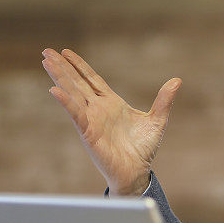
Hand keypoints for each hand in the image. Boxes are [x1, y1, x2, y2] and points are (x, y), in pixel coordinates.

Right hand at [41, 48, 181, 195]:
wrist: (137, 172)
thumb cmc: (143, 149)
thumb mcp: (157, 120)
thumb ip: (164, 100)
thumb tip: (177, 81)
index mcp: (111, 103)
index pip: (92, 79)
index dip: (79, 65)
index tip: (66, 52)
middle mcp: (98, 109)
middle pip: (77, 82)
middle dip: (62, 67)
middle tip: (47, 51)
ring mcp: (91, 120)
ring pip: (73, 93)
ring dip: (59, 77)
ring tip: (46, 61)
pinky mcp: (88, 132)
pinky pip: (75, 114)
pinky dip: (66, 102)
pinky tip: (54, 90)